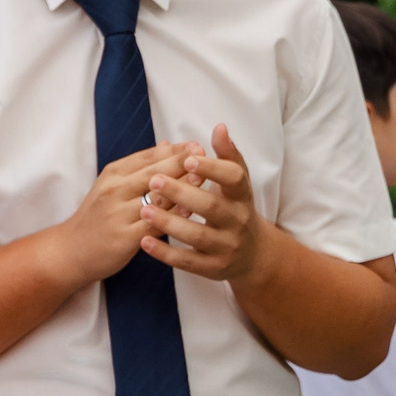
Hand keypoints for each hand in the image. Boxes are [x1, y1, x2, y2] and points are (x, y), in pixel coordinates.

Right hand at [59, 141, 198, 281]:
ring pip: (157, 197)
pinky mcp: (125, 237)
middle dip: (182, 163)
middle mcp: (115, 190)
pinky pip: (154, 224)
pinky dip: (173, 216)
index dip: (175, 151)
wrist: (71, 250)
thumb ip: (140, 166)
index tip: (198, 146)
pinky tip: (190, 210)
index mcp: (113, 174)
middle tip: (206, 156)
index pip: (149, 157)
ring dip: (182, 187)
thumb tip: (167, 145)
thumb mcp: (112, 184)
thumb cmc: (96, 217)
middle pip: (155, 172)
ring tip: (204, 179)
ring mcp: (119, 213)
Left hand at [137, 125, 265, 280]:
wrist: (252, 254)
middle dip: (182, 193)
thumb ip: (227, 155)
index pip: (234, 178)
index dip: (212, 169)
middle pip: (211, 206)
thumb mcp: (236, 183)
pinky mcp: (213, 268)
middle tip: (154, 181)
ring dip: (169, 223)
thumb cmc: (234, 208)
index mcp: (241, 195)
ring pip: (197, 235)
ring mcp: (226, 246)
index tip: (188, 159)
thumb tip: (219, 127)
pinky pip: (188, 262)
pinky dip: (166, 253)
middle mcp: (237, 221)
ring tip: (144, 210)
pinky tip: (144, 242)